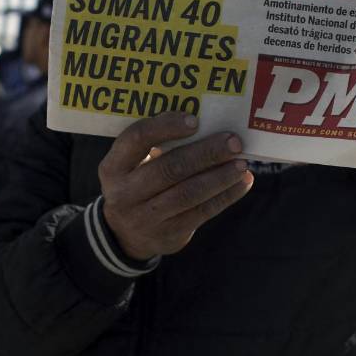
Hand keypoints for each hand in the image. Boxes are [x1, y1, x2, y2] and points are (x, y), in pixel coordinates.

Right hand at [99, 112, 253, 262]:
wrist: (126, 235)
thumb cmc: (137, 183)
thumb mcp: (132, 165)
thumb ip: (157, 146)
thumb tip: (208, 125)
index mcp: (113, 167)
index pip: (136, 139)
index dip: (166, 127)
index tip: (195, 120)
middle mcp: (124, 193)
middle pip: (169, 168)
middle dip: (205, 153)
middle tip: (233, 142)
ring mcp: (146, 218)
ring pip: (189, 193)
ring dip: (220, 176)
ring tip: (242, 163)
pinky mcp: (168, 235)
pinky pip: (202, 213)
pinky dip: (226, 196)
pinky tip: (242, 182)